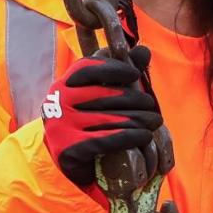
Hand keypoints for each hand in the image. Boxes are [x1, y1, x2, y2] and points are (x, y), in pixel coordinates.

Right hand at [42, 45, 159, 186]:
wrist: (67, 162)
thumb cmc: (87, 123)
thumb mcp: (99, 96)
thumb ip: (120, 73)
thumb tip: (144, 51)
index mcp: (63, 84)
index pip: (89, 67)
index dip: (114, 68)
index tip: (135, 74)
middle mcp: (58, 102)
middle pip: (104, 94)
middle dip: (134, 99)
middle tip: (152, 106)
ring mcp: (61, 125)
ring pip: (108, 118)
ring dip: (138, 119)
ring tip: (154, 121)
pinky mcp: (68, 148)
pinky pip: (106, 139)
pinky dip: (130, 137)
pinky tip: (145, 136)